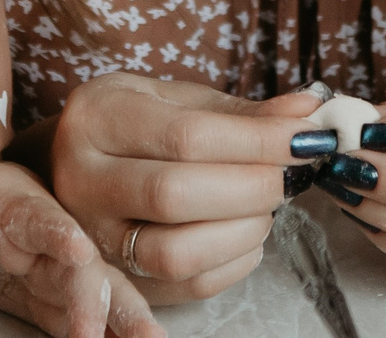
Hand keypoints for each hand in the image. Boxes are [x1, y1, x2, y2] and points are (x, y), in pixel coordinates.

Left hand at [0, 161, 163, 337]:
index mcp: (30, 214)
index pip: (47, 223)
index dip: (62, 235)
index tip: (79, 251)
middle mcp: (62, 244)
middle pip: (87, 269)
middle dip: (103, 299)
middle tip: (104, 331)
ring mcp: (71, 275)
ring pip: (108, 293)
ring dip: (131, 316)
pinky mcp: (70, 303)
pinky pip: (100, 319)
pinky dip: (122, 331)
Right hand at [48, 73, 324, 303]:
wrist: (77, 165)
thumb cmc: (138, 125)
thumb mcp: (181, 100)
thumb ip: (243, 112)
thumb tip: (309, 112)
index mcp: (97, 118)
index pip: (186, 136)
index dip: (257, 140)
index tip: (306, 138)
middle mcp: (80, 180)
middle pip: (175, 195)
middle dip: (253, 186)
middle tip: (291, 174)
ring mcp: (91, 237)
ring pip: (175, 253)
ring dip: (243, 230)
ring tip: (266, 205)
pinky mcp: (117, 279)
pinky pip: (185, 286)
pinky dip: (234, 262)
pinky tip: (247, 232)